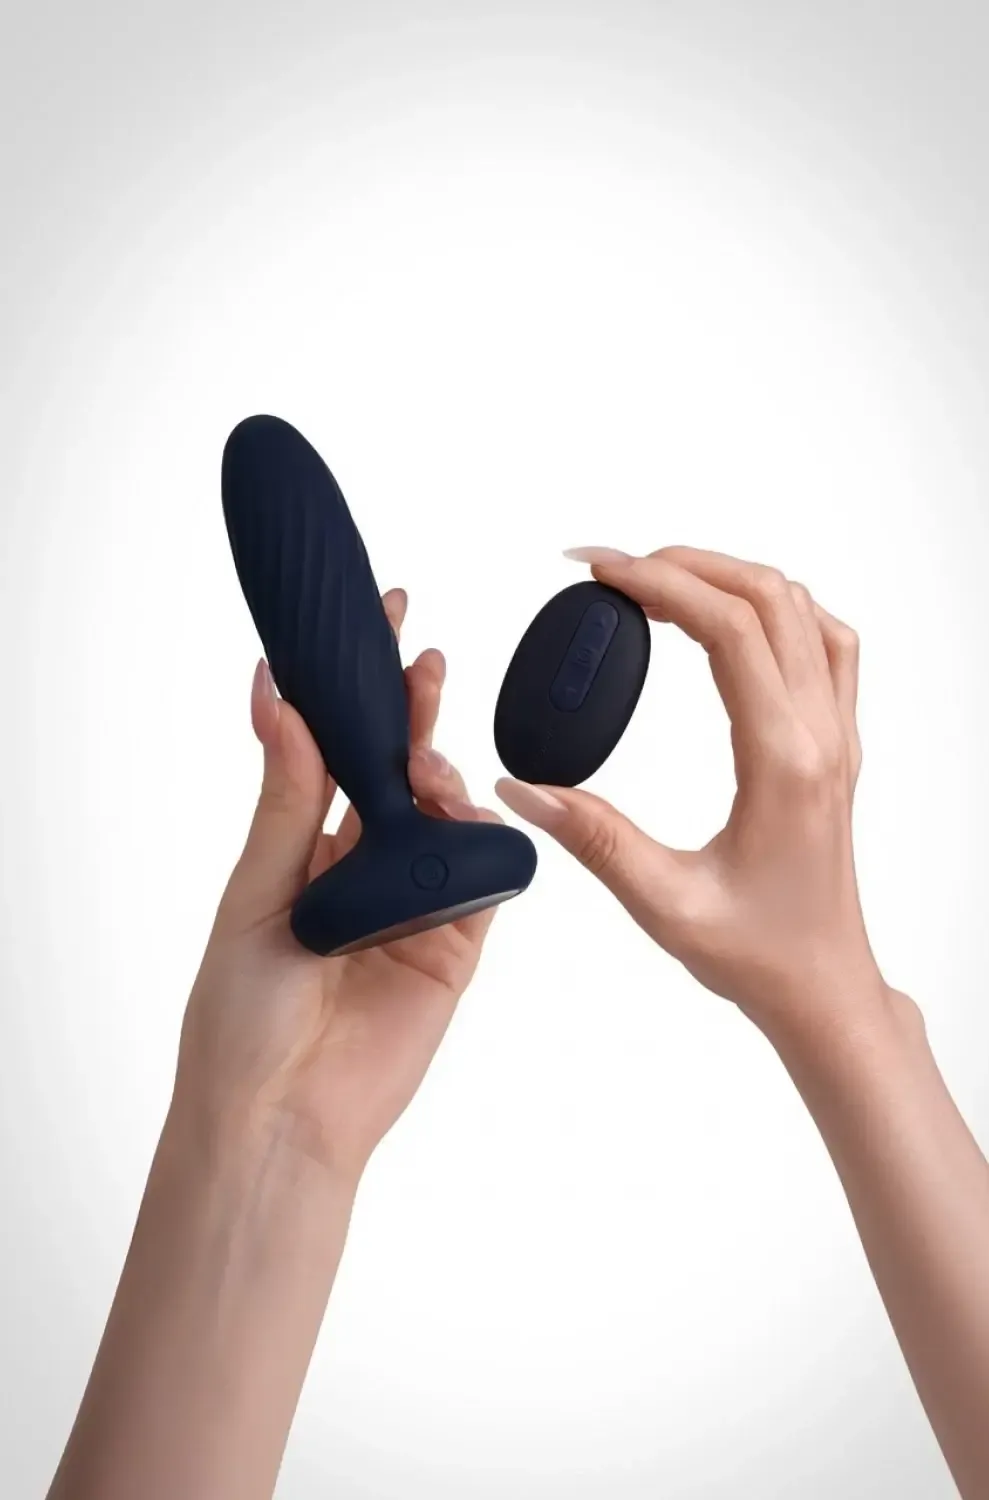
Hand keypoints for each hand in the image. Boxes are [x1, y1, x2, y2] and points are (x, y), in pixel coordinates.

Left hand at [175, 588, 500, 1182]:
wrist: (280, 1119)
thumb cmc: (242, 1016)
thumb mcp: (255, 893)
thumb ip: (285, 800)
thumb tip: (277, 701)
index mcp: (307, 848)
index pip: (338, 750)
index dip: (356, 689)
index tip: (371, 625)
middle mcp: (365, 867)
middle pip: (400, 771)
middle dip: (413, 711)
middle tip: (422, 660)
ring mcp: (416, 902)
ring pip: (447, 815)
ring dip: (440, 776)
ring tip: (424, 764)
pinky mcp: (457, 944)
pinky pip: (485, 878)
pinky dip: (481, 841)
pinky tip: (463, 812)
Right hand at [496, 545, 897, 1043]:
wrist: (821, 986)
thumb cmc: (759, 953)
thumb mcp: (663, 903)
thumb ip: (592, 838)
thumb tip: (521, 788)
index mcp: (784, 761)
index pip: (729, 630)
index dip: (659, 583)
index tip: (599, 569)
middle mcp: (821, 735)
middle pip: (767, 598)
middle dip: (684, 564)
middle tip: (612, 570)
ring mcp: (836, 734)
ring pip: (800, 609)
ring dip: (729, 578)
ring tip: (657, 584)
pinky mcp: (835, 743)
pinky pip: (825, 643)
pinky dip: (775, 609)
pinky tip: (730, 620)